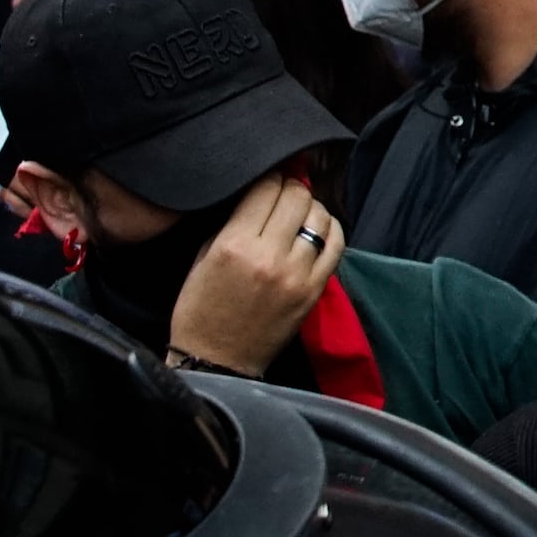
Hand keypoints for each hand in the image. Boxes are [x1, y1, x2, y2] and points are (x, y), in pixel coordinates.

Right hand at [163, 168, 339, 372]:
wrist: (216, 360)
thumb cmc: (200, 310)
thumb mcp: (202, 258)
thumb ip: (230, 223)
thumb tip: (258, 194)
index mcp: (234, 245)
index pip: (266, 188)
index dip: (269, 176)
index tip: (269, 178)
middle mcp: (269, 256)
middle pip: (297, 196)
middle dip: (292, 187)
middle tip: (285, 192)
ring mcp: (296, 274)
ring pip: (320, 216)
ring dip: (312, 207)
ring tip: (301, 211)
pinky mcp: (314, 291)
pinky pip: (337, 245)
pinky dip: (331, 229)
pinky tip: (320, 228)